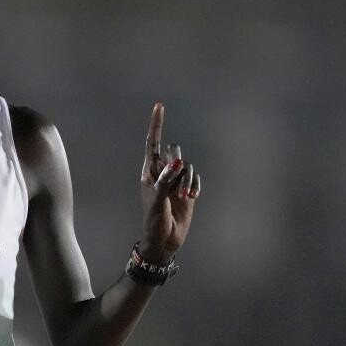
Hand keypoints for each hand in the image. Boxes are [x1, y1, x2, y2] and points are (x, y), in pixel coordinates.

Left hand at [139, 103, 200, 260]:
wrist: (164, 240)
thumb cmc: (154, 220)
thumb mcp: (157, 199)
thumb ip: (165, 179)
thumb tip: (176, 161)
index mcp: (149, 171)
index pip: (152, 142)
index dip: (156, 124)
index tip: (159, 106)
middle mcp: (163, 172)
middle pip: (174, 151)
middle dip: (177, 164)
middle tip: (173, 184)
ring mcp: (176, 181)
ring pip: (187, 166)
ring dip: (187, 181)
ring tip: (181, 198)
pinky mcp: (188, 190)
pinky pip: (196, 178)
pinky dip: (195, 186)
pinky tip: (190, 198)